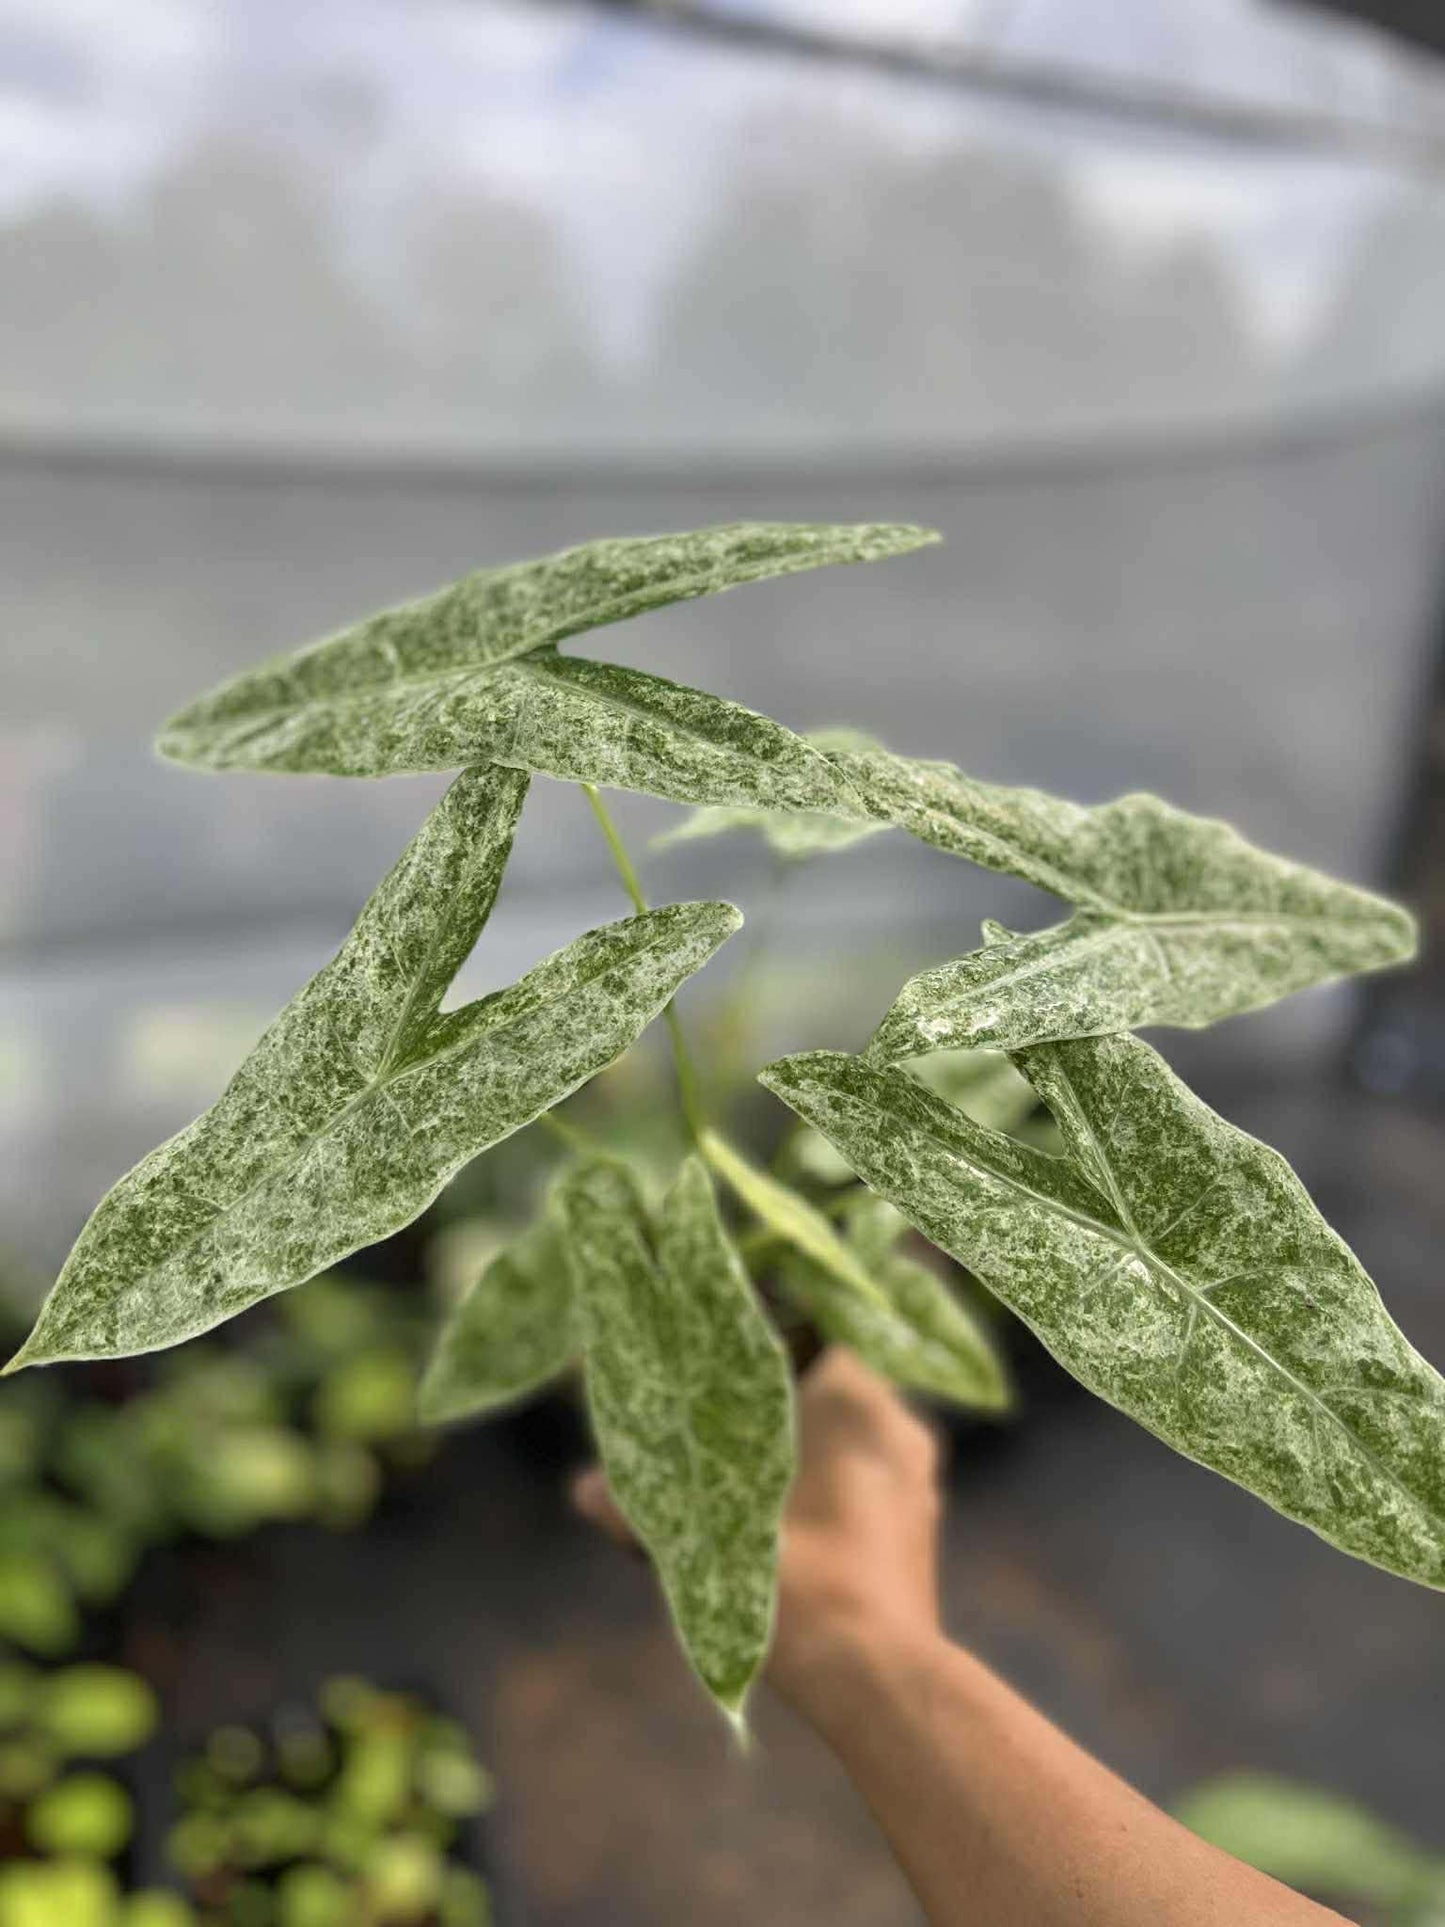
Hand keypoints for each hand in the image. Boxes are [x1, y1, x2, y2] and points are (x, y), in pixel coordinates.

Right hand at [572, 1346, 944, 1724]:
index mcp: (858, 1401)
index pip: (809, 1334)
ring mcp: (917, 1480)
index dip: (759, 1349)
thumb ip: (646, 1507)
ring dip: (799, 1452)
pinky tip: (785, 1521)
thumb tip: (583, 1488)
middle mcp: (898, 1425)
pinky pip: (866, 1482)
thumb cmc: (801, 1591)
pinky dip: (826, 1489)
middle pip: (824, 1390)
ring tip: (747, 1477)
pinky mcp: (920, 1527)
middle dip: (771, 1409)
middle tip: (719, 1427)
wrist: (881, 1682)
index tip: (717, 1369)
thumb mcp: (712, 1544)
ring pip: (846, 1440)